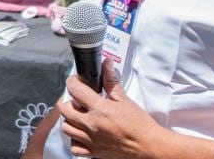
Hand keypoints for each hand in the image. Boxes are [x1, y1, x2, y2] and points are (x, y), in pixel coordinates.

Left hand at [58, 60, 177, 158]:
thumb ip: (111, 81)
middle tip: (77, 99)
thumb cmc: (139, 124)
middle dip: (67, 100)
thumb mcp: (124, 99)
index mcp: (99, 109)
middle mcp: (91, 125)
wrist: (148, 145)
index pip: (75, 90)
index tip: (75, 81)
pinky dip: (75, 140)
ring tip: (79, 116)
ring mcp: (90, 140)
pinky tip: (82, 134)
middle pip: (65, 109)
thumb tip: (106, 64)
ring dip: (69, 119)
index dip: (72, 81)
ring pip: (66, 128)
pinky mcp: (93, 153)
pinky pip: (74, 147)